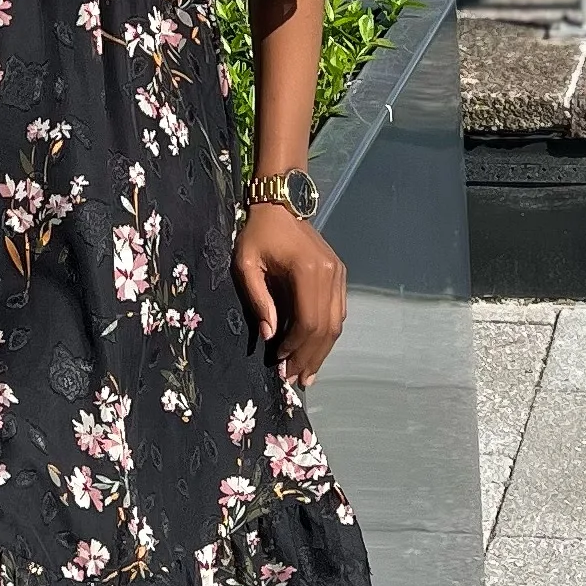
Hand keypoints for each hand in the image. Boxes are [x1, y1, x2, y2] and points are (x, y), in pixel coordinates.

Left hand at [234, 202, 347, 385]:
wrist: (280, 205)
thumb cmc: (257, 234)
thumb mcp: (246, 265)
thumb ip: (258, 300)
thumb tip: (270, 336)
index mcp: (307, 270)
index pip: (308, 320)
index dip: (295, 346)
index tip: (280, 362)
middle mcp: (330, 274)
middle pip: (326, 327)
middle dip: (310, 357)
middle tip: (296, 380)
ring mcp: (339, 274)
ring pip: (336, 323)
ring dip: (321, 351)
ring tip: (307, 373)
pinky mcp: (339, 274)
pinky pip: (338, 312)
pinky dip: (327, 334)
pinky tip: (315, 350)